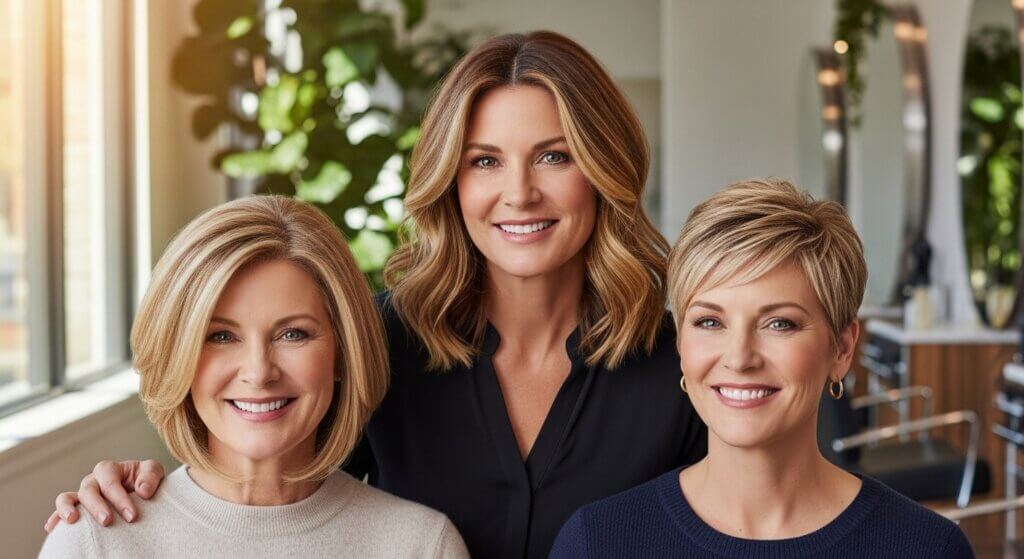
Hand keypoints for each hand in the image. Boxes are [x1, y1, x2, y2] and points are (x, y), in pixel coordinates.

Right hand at [43, 459, 164, 532]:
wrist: (139, 491)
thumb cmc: (144, 480)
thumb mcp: (152, 471)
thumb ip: (150, 475)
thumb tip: (142, 491)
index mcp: (109, 469)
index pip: (110, 481)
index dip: (120, 498)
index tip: (132, 516)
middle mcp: (92, 481)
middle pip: (88, 490)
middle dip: (97, 506)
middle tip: (107, 521)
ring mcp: (82, 495)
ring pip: (67, 498)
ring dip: (66, 508)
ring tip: (72, 520)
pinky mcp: (76, 508)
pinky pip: (60, 511)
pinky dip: (55, 518)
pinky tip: (52, 528)